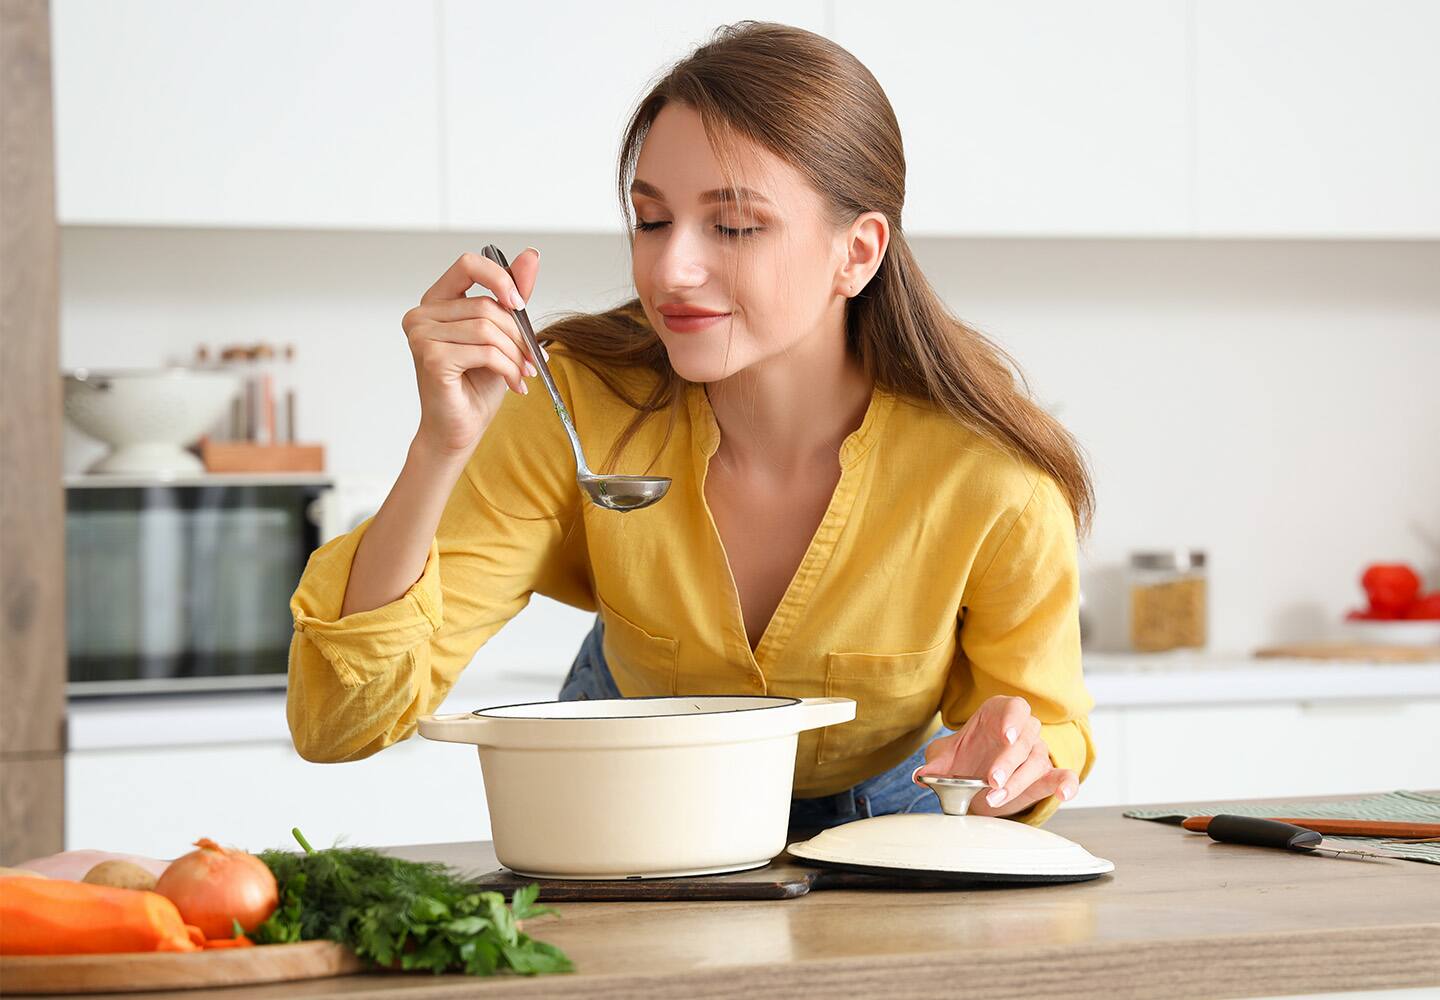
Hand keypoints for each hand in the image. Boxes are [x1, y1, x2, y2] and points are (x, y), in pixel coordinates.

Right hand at [403, 249, 543, 458]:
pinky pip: (485, 351)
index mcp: (436, 302)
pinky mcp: (431, 358)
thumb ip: (512, 295)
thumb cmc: (477, 384)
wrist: (460, 428)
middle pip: (486, 305)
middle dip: (519, 334)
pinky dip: (508, 368)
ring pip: (488, 328)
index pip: (468, 264)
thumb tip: (531, 254)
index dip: (500, 278)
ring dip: (516, 355)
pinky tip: (514, 384)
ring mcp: (421, 336)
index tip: (521, 304)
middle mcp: (421, 315)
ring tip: (523, 374)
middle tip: (534, 359)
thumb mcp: (502, 334)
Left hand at [913, 696, 1077, 816]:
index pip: (1013, 707)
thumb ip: (935, 764)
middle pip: (1024, 739)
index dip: (1012, 718)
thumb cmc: (967, 758)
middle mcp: (1022, 731)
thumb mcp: (947, 759)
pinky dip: (1066, 783)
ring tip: (995, 797)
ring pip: (1036, 762)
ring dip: (1018, 781)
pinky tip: (1064, 792)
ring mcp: (1036, 753)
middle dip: (1008, 761)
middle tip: (992, 779)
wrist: (978, 780)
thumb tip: (922, 775)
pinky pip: (1063, 775)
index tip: (1006, 735)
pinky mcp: (1046, 776)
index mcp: (999, 715)